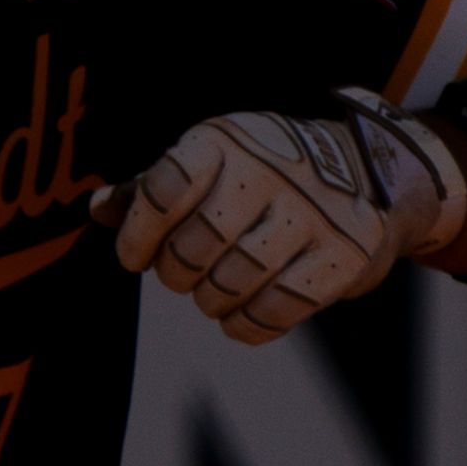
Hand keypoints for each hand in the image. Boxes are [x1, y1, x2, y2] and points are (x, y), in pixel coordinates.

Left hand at [91, 89, 465, 343]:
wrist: (369, 173)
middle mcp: (272, 170)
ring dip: (210, 301)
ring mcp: (315, 213)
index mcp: (226, 140)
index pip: (164, 188)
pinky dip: (248, 325)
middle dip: (175, 272)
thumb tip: (97, 210)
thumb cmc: (262, 172)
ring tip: (210, 297)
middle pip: (197, 242)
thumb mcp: (208, 160)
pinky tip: (238, 320)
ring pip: (236, 279)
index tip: (134, 257)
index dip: (138, 232)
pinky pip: (281, 308)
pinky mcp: (348, 255)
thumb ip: (151, 187)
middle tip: (178, 277)